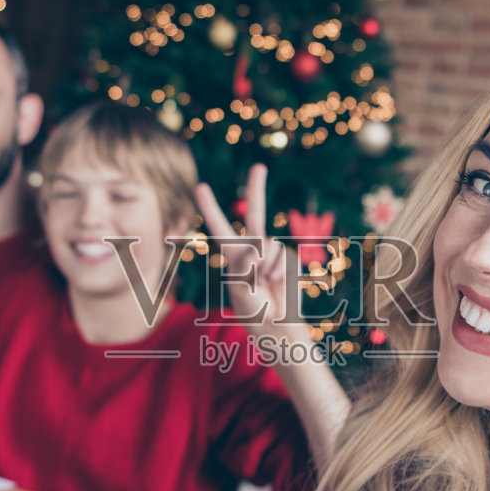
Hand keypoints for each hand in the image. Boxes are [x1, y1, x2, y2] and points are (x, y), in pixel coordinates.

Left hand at [195, 164, 293, 337]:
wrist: (276, 324)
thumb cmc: (252, 308)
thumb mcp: (240, 287)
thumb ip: (245, 264)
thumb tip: (259, 247)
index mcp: (234, 254)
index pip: (220, 227)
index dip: (210, 207)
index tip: (201, 186)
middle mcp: (254, 248)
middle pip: (255, 213)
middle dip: (257, 189)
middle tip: (259, 166)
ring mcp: (272, 252)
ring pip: (267, 245)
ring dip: (265, 267)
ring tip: (264, 284)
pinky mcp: (288, 258)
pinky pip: (281, 257)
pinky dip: (278, 271)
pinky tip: (276, 284)